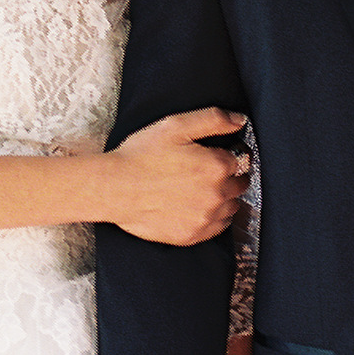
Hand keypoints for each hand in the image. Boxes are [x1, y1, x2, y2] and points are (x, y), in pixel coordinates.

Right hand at [105, 110, 249, 244]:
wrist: (114, 188)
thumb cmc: (141, 155)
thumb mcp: (176, 126)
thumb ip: (213, 119)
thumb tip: (239, 120)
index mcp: (217, 166)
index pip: (239, 161)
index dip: (226, 156)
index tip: (212, 156)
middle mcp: (217, 194)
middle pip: (239, 185)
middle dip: (228, 177)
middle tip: (204, 172)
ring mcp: (206, 218)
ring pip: (231, 207)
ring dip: (223, 198)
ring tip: (200, 190)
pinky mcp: (193, 235)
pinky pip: (217, 227)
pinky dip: (213, 218)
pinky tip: (196, 208)